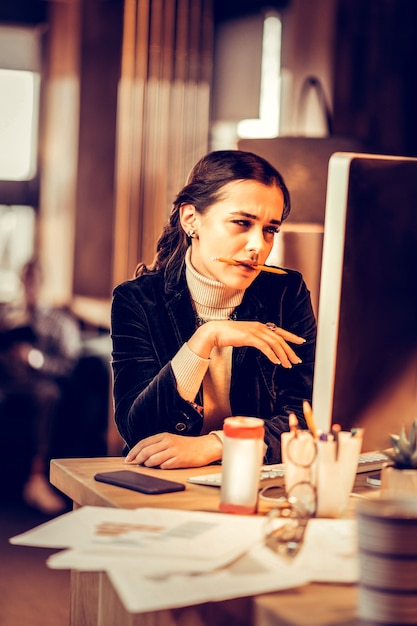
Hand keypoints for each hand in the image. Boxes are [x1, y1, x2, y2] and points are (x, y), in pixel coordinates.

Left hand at [125, 432, 222, 468]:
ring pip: (153, 460)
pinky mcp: (180, 460)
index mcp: (164, 436)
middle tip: (135, 465)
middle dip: (138, 460)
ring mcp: (174, 451)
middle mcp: (168, 442)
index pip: (143, 443)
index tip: (127, 459)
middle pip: (146, 452)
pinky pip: (165, 466)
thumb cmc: (186, 445)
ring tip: (149, 466)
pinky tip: (163, 467)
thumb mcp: (171, 440)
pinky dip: (161, 468)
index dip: (133, 452)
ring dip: (148, 465)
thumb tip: (141, 456)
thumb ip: (157, 446)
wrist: (204, 447)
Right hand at [188, 320, 304, 367]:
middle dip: (290, 351)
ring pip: (274, 344)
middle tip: (297, 360)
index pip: (280, 331)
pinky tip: (276, 362)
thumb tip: (264, 346)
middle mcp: (260, 327)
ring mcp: (255, 331)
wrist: (215, 331)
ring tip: (288, 365)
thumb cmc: (228, 335)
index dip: (291, 336)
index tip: (301, 341)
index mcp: (260, 326)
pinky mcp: (249, 337)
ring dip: (283, 355)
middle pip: (280, 339)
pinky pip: (264, 347)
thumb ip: (255, 338)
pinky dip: (272, 355)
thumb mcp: (245, 335)